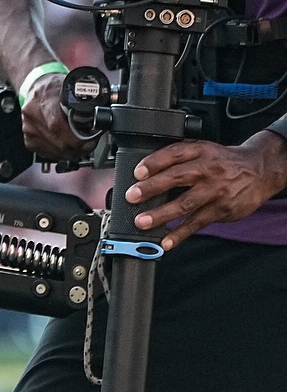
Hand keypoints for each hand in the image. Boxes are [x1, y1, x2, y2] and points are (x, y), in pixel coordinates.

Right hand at [19, 74, 91, 160]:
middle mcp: (32, 117)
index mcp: (43, 102)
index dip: (77, 139)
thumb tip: (100, 112)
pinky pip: (49, 154)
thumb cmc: (52, 88)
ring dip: (71, 151)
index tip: (90, 139)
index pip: (58, 127)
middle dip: (79, 147)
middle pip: (60, 144)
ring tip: (78, 142)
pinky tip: (65, 143)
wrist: (35, 88)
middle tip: (89, 142)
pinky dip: (61, 152)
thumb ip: (84, 100)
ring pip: (56, 153)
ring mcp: (29, 130)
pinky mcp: (29, 140)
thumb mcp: (69, 87)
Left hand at [124, 131, 286, 249]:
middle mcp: (208, 171)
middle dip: (152, 188)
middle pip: (177, 177)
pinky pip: (198, 223)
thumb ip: (178, 156)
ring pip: (186, 204)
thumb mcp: (203, 149)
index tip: (137, 172)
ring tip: (142, 222)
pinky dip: (181, 233)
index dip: (154, 162)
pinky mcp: (222, 210)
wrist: (259, 171)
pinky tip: (166, 241)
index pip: (174, 154)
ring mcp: (215, 192)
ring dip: (162, 214)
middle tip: (132, 196)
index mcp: (200, 152)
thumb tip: (146, 171)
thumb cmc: (223, 161)